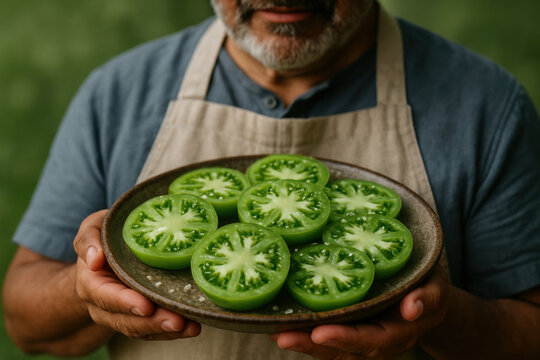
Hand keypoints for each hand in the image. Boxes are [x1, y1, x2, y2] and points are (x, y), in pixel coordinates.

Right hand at [73, 210, 200, 339]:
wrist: (106, 255)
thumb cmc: (105, 236)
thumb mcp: (93, 228)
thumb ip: (89, 239)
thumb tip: (94, 259)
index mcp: (91, 283)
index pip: (105, 296)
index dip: (125, 303)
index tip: (146, 307)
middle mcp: (103, 305)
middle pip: (126, 320)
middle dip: (153, 323)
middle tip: (177, 320)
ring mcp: (122, 315)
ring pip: (142, 329)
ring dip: (166, 330)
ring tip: (190, 327)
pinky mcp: (140, 319)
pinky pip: (154, 330)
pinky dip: (173, 331)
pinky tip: (192, 327)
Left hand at [271, 266, 448, 358]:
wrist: (425, 299)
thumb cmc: (429, 288)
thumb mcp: (436, 288)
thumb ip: (427, 298)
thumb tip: (411, 308)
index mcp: (397, 332)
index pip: (370, 340)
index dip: (346, 339)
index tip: (320, 333)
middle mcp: (376, 342)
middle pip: (342, 350)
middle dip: (311, 345)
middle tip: (282, 336)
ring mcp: (360, 340)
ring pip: (329, 348)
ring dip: (302, 342)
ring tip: (275, 331)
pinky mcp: (349, 331)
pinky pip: (325, 338)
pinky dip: (304, 333)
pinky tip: (281, 324)